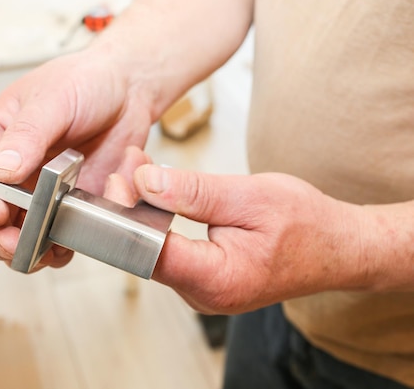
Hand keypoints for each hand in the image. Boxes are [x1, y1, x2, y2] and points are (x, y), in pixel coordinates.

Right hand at [0, 48, 154, 268]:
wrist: (129, 91)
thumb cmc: (85, 81)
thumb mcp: (52, 99)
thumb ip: (26, 135)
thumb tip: (0, 172)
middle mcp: (10, 170)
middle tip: (13, 243)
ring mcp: (38, 192)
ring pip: (16, 234)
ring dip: (24, 250)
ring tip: (42, 251)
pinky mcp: (66, 206)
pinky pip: (55, 238)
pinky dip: (58, 249)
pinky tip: (67, 245)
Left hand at [105, 148, 370, 313]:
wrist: (338, 247)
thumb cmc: (306, 223)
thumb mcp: (250, 196)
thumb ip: (194, 192)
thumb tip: (144, 182)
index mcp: (216, 280)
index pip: (149, 250)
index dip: (128, 211)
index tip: (120, 176)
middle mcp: (203, 295)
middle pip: (146, 250)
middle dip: (132, 205)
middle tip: (130, 162)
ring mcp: (201, 291)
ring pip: (154, 250)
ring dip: (144, 210)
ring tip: (140, 170)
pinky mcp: (202, 280)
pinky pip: (169, 251)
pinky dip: (160, 220)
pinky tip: (157, 193)